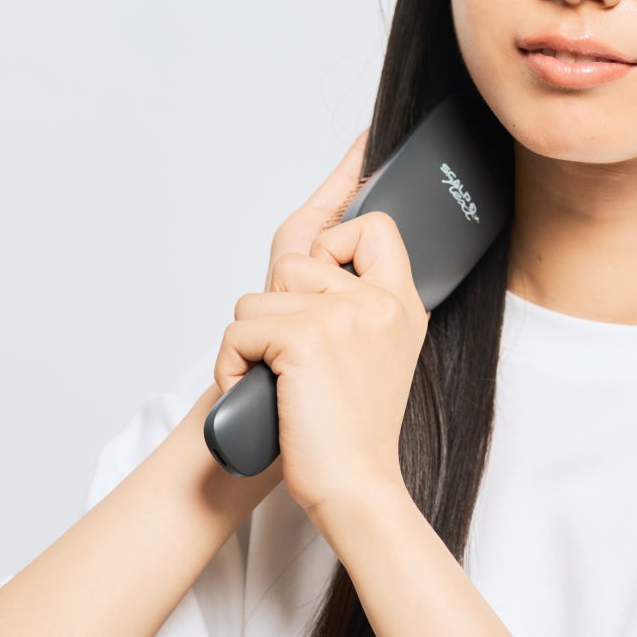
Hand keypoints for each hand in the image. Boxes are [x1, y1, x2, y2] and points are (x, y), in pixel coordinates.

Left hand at [213, 126, 427, 519]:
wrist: (354, 488)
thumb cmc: (351, 432)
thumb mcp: (372, 355)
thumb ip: (356, 302)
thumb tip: (331, 247)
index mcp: (402, 304)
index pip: (371, 225)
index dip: (350, 191)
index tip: (363, 148)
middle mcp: (381, 302)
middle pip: (301, 257)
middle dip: (277, 305)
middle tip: (295, 357)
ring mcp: (347, 315)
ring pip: (262, 294)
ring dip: (250, 342)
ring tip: (278, 383)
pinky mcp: (308, 336)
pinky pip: (243, 326)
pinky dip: (235, 364)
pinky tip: (262, 393)